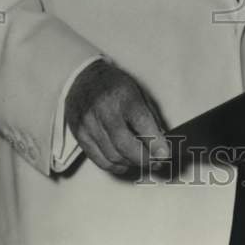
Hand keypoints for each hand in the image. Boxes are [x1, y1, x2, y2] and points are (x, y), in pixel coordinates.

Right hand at [65, 59, 169, 176]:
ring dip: (131, 163)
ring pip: (113, 157)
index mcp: (123, 95)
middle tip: (156, 162)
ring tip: (142, 160)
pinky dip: (116, 166)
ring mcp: (89, 124)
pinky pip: (99, 160)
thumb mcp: (137, 91)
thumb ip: (149, 116)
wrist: (84, 78)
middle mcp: (104, 110)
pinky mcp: (80, 135)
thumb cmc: (114, 84)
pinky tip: (124, 162)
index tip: (164, 154)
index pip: (141, 121)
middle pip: (125, 145)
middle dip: (144, 159)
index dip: (154, 141)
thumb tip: (160, 141)